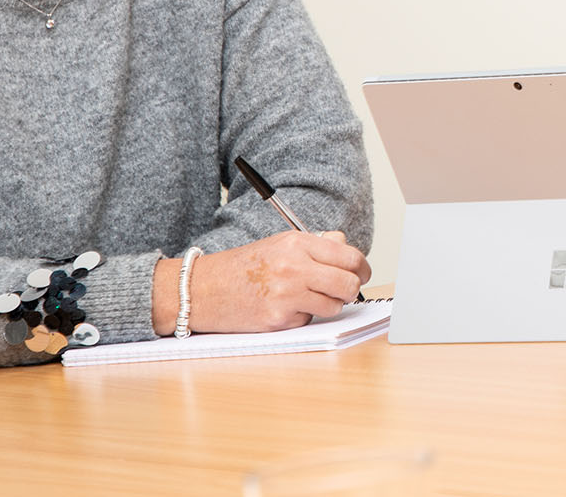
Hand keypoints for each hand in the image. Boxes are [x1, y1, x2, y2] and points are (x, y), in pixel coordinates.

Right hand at [155, 231, 370, 334]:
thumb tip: (347, 247)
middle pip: (349, 283)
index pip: (350, 256)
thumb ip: (317, 244)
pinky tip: (283, 308)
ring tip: (309, 298)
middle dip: (351, 289)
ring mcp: (287, 296)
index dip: (362, 268)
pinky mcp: (278, 320)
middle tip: (344, 290)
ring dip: (328, 305)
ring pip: (334, 306)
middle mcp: (294, 268)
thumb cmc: (242, 267)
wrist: (203, 290)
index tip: (362, 273)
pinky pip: (309, 321)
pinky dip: (303, 317)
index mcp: (297, 244)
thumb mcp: (280, 243)